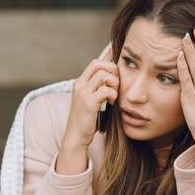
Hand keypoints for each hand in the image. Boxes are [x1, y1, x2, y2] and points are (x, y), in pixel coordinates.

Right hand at [56, 48, 118, 173]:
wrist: (76, 136)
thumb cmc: (86, 119)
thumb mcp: (90, 100)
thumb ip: (98, 88)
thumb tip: (113, 78)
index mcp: (80, 82)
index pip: (95, 62)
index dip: (109, 58)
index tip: (119, 60)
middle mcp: (79, 85)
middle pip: (99, 64)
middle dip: (112, 71)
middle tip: (116, 85)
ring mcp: (83, 93)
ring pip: (104, 75)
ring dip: (114, 83)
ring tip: (114, 95)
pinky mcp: (89, 103)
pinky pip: (106, 90)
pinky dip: (113, 95)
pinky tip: (111, 103)